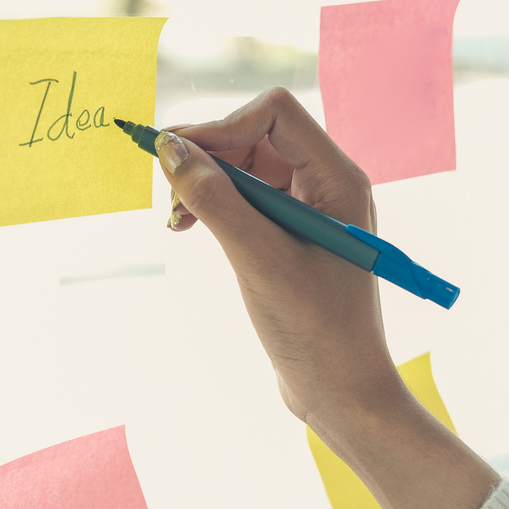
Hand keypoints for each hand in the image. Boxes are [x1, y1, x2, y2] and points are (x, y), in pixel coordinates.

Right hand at [157, 87, 399, 445]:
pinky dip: (214, 207)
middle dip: (208, 156)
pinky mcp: (290, 238)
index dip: (220, 126)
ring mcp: (309, 212)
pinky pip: (246, 201)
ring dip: (206, 183)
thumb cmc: (315, 330)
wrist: (341, 393)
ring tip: (175, 219)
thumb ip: (215, 200)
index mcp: (337, 180)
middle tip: (167, 193)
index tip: (174, 157)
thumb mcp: (258, 260)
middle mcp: (327, 186)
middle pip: (255, 137)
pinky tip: (188, 227)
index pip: (273, 115)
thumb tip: (170, 149)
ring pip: (245, 169)